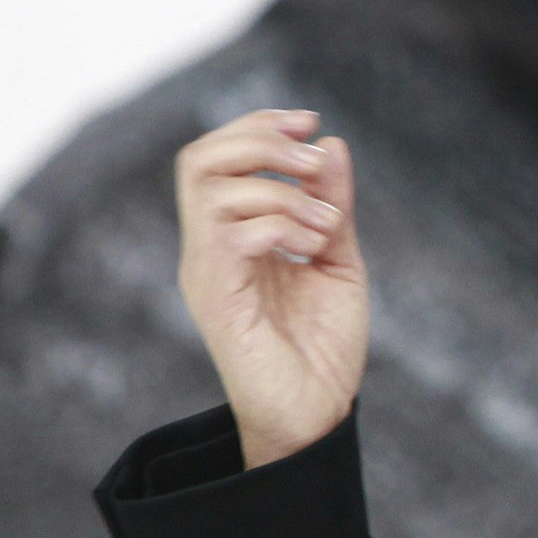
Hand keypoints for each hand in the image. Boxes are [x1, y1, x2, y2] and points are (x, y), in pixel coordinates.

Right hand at [173, 108, 369, 467]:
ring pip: (210, 189)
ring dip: (281, 190)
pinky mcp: (216, 300)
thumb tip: (331, 143)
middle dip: (261, 140)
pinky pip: (227, 235)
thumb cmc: (323, 347)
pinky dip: (279, 223)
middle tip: (314, 162)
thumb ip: (331, 205)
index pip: (217, 156)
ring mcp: (207, 273)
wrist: (317, 415)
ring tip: (327, 224)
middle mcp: (208, 248)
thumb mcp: (338, 261)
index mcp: (233, 235)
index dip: (258, 125)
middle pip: (199, 159)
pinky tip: (313, 246)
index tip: (310, 121)